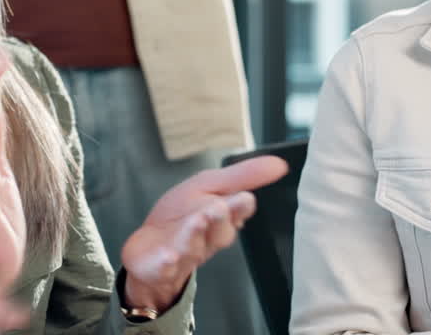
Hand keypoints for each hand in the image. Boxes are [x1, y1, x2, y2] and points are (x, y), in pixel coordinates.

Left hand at [120, 155, 287, 310]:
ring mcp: (184, 253)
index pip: (235, 212)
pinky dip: (167, 262)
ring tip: (198, 220)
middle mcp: (206, 238)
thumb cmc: (182, 216)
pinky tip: (168, 256)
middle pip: (218, 232)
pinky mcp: (161, 267)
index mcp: (220, 219)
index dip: (238, 207)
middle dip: (220, 219)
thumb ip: (243, 176)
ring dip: (195, 234)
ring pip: (193, 246)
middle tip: (221, 206)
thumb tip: (280, 164)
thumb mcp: (209, 186)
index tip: (245, 198)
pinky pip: (165, 267)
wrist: (150, 249)